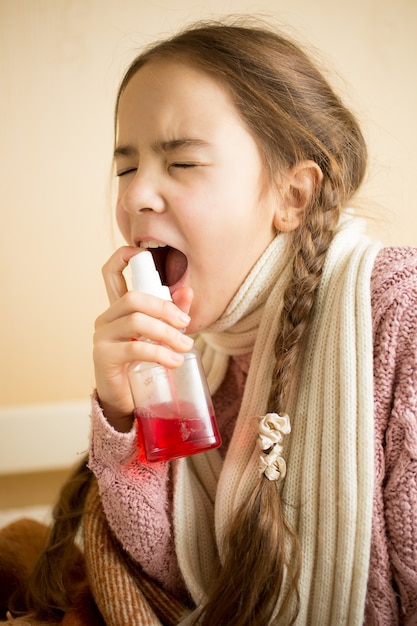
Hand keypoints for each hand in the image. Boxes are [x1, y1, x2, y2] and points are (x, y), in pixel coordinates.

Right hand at [93, 246, 192, 430]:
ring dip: (167, 333)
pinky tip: (175, 361)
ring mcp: (102, 337)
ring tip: (186, 347)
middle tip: (186, 324)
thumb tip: (188, 290)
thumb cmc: (145, 364)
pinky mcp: (104, 357)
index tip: (142, 253)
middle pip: (134, 298)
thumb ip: (173, 313)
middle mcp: (106, 318)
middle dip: (166, 308)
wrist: (127, 401)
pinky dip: (160, 353)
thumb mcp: (162, 335)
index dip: (122, 257)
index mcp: (119, 308)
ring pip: (136, 321)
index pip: (110, 272)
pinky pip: (135, 348)